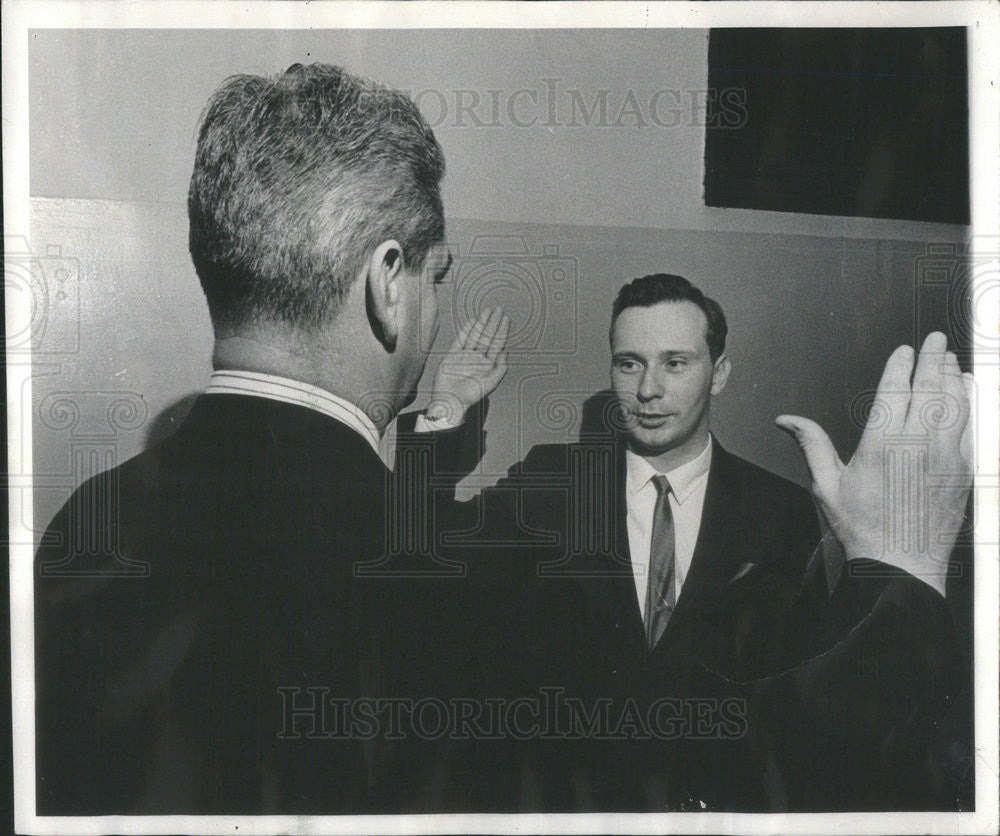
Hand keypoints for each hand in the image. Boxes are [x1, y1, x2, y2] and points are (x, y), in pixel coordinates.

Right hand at [426, 308, 509, 426]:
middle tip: (499, 310)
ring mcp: (465, 355)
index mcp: (487, 365)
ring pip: (475, 335)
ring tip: (488, 311)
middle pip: (487, 336)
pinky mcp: (453, 355)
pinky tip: (472, 321)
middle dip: (493, 323)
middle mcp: (477, 358)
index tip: (506, 319)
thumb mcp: (491, 383)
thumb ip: (500, 368)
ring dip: (481, 323)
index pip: (497, 344)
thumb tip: (505, 352)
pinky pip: (461, 339)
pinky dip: (466, 330)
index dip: (502, 331)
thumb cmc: (471, 395)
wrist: (450, 400)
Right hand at [776, 332, 972, 595]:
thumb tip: (787, 420)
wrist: (902, 566)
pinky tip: (965, 393)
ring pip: (956, 404)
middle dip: (933, 359)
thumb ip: (811, 444)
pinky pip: (969, 427)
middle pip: (930, 388)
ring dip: (953, 377)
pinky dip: (968, 404)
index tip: (905, 350)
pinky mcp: (963, 470)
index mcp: (882, 444)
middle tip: (936, 339)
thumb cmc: (863, 529)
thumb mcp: (827, 485)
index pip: (896, 389)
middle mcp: (918, 444)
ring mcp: (946, 456)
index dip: (901, 364)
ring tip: (950, 359)